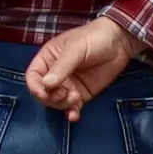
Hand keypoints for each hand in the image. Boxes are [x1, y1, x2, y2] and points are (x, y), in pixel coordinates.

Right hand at [23, 16, 141, 115]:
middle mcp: (55, 73)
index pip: (33, 76)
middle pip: (43, 93)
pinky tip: (75, 115)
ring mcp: (68, 85)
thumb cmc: (94, 38)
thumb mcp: (76, 49)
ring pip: (56, 102)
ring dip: (62, 105)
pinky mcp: (82, 94)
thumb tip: (46, 84)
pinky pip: (72, 108)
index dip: (35, 86)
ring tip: (76, 97)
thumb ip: (62, 66)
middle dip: (51, 98)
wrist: (119, 42)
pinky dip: (71, 113)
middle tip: (66, 94)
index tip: (45, 93)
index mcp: (48, 58)